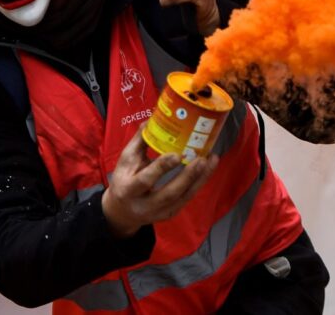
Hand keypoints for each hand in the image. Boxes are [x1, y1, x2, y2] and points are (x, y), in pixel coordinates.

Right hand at [102, 127, 218, 238]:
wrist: (123, 211)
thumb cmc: (124, 179)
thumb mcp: (126, 160)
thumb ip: (139, 141)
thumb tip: (152, 120)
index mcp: (129, 189)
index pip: (146, 180)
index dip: (162, 168)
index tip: (178, 154)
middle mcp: (144, 205)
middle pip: (169, 193)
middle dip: (187, 176)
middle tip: (201, 158)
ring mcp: (159, 213)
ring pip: (183, 197)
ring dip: (199, 179)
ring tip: (211, 161)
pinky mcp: (170, 214)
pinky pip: (187, 199)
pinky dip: (199, 183)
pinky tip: (207, 170)